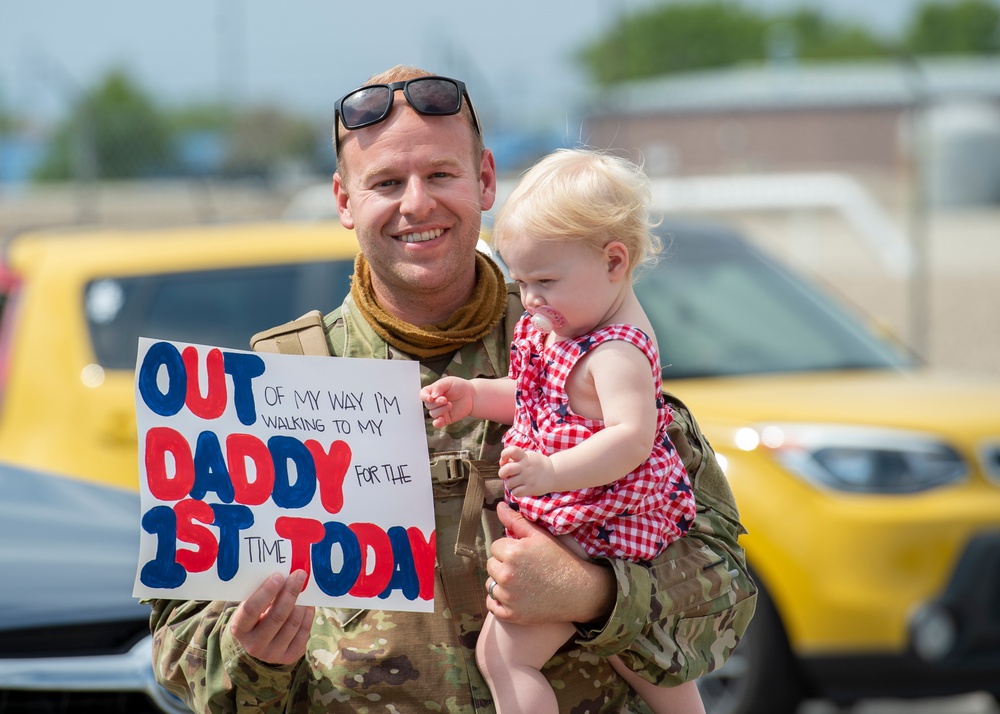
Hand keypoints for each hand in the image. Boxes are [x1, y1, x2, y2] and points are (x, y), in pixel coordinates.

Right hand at [229, 570, 314, 664]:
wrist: (259, 642)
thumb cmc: (256, 616)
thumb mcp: (252, 606)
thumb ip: (264, 593)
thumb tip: (285, 572)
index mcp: (239, 629)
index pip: (251, 609)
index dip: (266, 592)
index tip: (279, 576)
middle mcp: (254, 645)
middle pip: (276, 617)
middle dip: (290, 593)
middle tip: (299, 575)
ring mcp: (272, 654)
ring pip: (292, 624)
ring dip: (302, 603)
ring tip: (305, 587)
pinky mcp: (289, 657)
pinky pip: (303, 633)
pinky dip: (308, 616)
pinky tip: (308, 604)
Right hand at [420, 377, 474, 427]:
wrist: (472, 396)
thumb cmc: (459, 387)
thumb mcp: (448, 382)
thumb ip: (439, 386)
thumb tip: (432, 395)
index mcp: (433, 391)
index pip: (423, 395)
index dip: (424, 397)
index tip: (430, 398)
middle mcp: (435, 402)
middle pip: (428, 405)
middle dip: (436, 403)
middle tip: (445, 399)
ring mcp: (440, 411)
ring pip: (433, 414)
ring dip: (441, 410)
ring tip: (450, 405)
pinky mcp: (445, 419)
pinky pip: (437, 424)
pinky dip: (437, 423)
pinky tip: (442, 419)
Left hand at [485, 503, 614, 625]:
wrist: (579, 592)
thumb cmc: (561, 561)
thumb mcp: (541, 537)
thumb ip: (517, 521)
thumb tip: (499, 506)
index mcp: (512, 553)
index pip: (495, 546)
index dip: (509, 548)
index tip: (523, 554)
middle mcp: (506, 575)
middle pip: (490, 565)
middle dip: (503, 564)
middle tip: (523, 568)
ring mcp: (508, 597)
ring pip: (490, 584)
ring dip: (500, 583)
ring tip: (521, 582)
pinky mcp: (511, 615)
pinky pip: (491, 605)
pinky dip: (498, 601)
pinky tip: (514, 596)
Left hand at [498, 445, 554, 497]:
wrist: (554, 474)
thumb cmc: (535, 465)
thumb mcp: (527, 456)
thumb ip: (514, 458)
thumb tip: (501, 463)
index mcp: (524, 456)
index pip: (512, 451)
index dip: (504, 454)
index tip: (505, 459)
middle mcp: (526, 467)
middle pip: (507, 469)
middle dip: (502, 473)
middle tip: (506, 475)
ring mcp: (528, 478)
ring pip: (509, 483)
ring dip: (510, 483)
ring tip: (516, 482)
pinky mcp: (531, 488)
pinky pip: (516, 493)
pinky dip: (516, 492)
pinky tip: (520, 488)